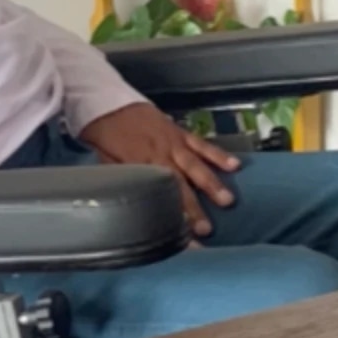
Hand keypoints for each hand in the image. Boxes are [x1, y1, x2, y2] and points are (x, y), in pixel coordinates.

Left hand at [78, 103, 238, 237]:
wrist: (107, 102)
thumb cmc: (103, 136)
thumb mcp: (105, 163)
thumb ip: (122, 182)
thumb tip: (131, 207)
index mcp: (138, 163)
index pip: (158, 194)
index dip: (170, 215)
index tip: (180, 235)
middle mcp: (159, 154)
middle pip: (180, 183)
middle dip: (194, 207)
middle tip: (206, 229)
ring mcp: (173, 142)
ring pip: (195, 164)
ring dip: (212, 183)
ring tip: (228, 200)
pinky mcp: (180, 132)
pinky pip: (201, 144)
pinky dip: (218, 154)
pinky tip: (234, 166)